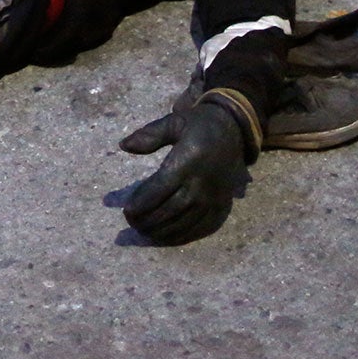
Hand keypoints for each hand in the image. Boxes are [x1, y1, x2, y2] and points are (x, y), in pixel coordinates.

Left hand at [117, 102, 248, 245]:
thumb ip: (149, 135)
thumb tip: (123, 145)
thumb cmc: (199, 125)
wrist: (234, 131)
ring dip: (162, 230)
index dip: (143, 202)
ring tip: (144, 231)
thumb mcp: (174, 122)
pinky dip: (183, 235)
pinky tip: (167, 236)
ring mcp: (214, 196)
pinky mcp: (222, 205)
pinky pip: (202, 226)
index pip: (161, 187)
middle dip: (149, 219)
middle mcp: (203, 181)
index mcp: (189, 159)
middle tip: (132, 223)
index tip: (127, 210)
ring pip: (185, 221)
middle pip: (171, 208)